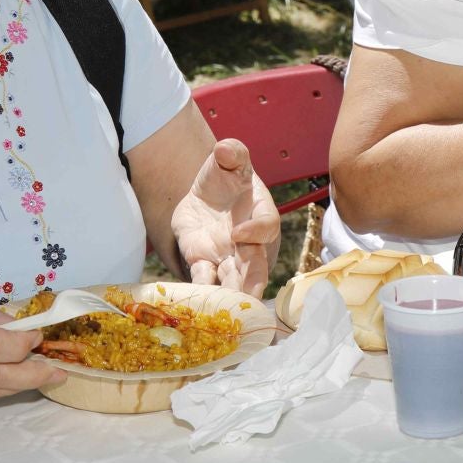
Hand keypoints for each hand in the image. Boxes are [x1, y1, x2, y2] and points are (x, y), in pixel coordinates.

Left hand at [172, 139, 281, 295]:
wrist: (204, 194)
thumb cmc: (226, 175)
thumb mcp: (230, 160)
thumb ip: (233, 153)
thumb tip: (226, 149)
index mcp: (260, 213)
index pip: (267, 226)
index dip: (256, 232)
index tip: (238, 234)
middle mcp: (248, 241)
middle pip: (256, 264)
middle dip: (253, 281)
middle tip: (249, 297)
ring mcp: (227, 255)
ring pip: (233, 279)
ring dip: (231, 295)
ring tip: (227, 313)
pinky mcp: (203, 262)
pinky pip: (205, 279)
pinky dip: (201, 290)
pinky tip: (195, 304)